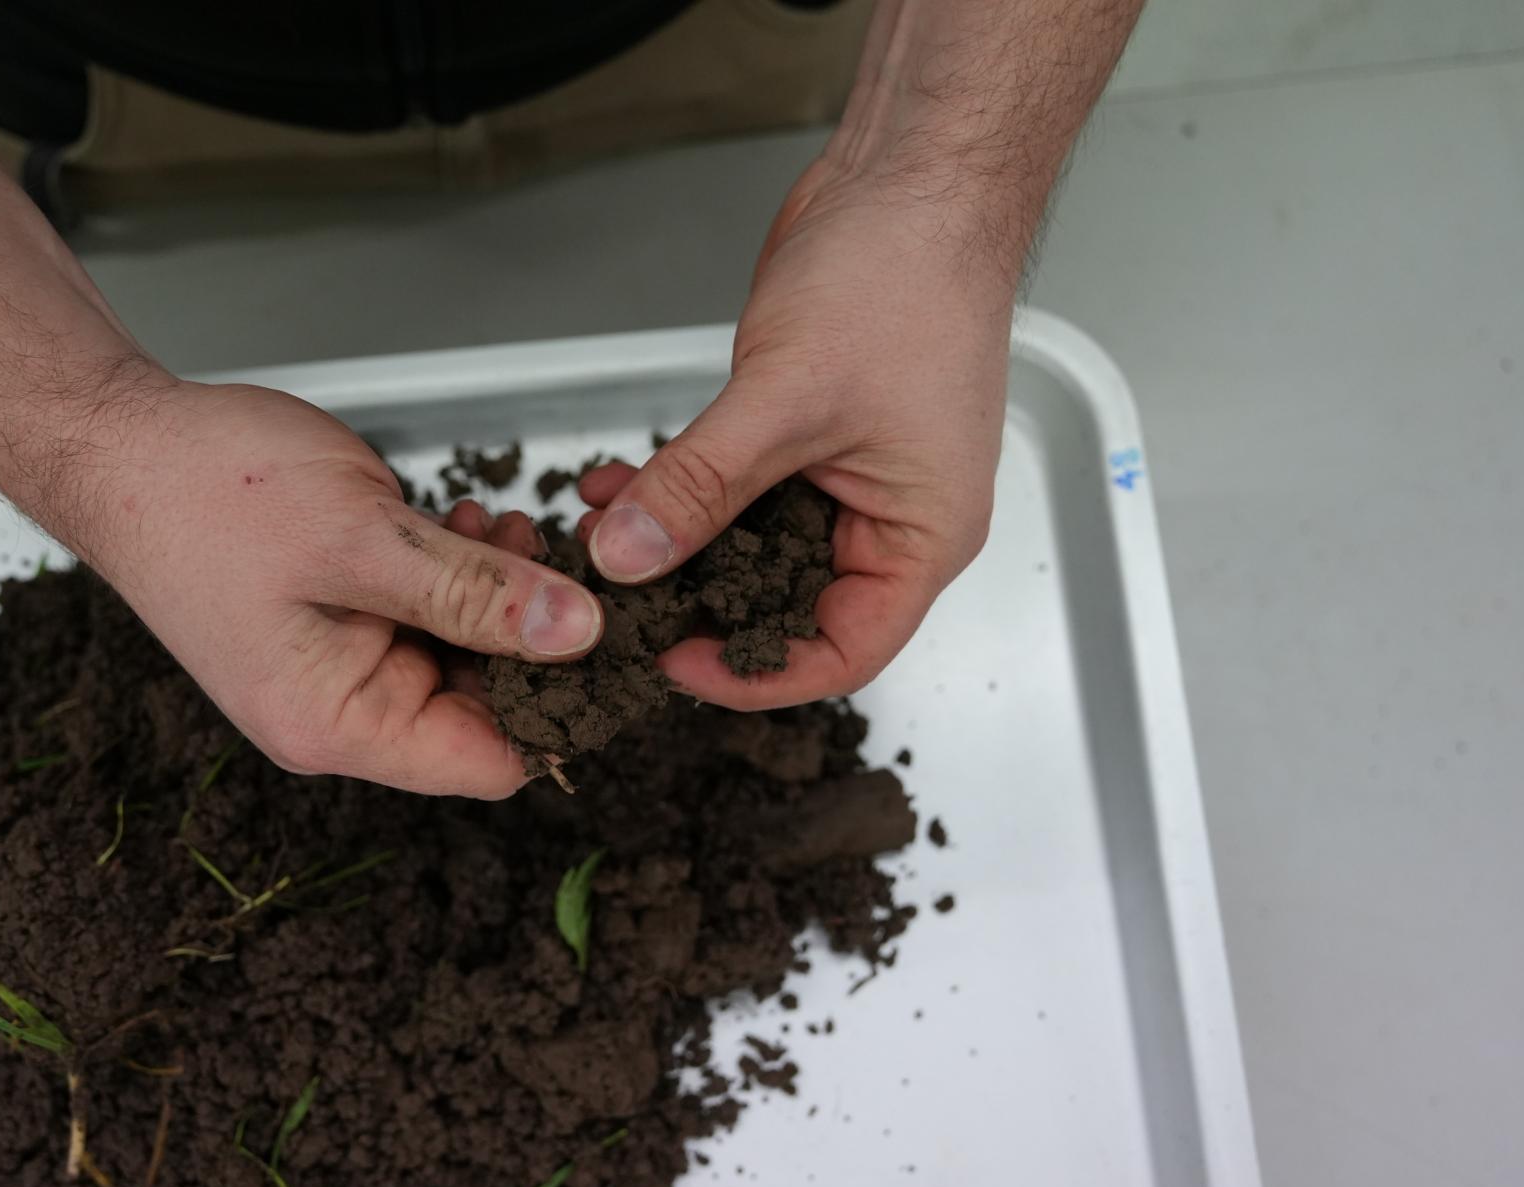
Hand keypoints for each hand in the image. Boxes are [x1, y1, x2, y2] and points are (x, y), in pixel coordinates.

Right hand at [64, 379, 602, 798]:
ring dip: (501, 596)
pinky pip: (431, 616)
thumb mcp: (362, 539)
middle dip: (532, 637)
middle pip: (484, 709)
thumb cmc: (206, 492)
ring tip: (501, 528)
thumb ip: (475, 593)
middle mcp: (340, 713)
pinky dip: (463, 574)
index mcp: (337, 725)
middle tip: (556, 557)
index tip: (610, 642)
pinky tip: (469, 524)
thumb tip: (582, 635)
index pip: (488, 762)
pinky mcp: (343, 618)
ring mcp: (339, 667)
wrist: (116, 441)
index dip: (560, 710)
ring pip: (465, 654)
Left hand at [580, 154, 1015, 707]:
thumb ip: (701, 486)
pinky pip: (737, 490)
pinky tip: (618, 483)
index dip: (756, 673)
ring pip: (751, 548)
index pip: (842, 652)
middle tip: (620, 606)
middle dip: (700, 605)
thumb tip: (627, 557)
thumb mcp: (787, 399)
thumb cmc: (903, 279)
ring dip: (677, 543)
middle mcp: (890, 521)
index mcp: (922, 538)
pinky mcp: (806, 437)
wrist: (913, 176)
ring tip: (601, 535)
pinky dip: (681, 490)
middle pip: (790, 608)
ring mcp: (848, 478)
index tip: (675, 662)